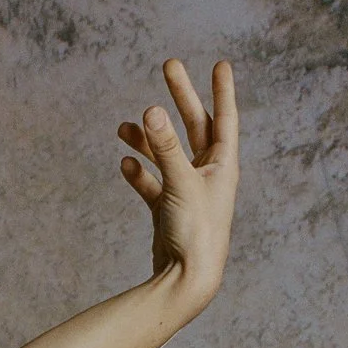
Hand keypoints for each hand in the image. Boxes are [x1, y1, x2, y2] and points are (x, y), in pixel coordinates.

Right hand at [117, 59, 238, 309]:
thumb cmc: (196, 234)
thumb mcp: (181, 184)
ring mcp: (188, 193)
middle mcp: (208, 176)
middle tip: (169, 66)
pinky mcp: (169, 212)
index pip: (225, 118)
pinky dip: (140, 175)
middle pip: (194, 127)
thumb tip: (151, 110)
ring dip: (148, 141)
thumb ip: (165, 147)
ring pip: (167, 155)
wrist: (187, 283)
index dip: (222, 90)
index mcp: (223, 166)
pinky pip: (153, 185)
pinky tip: (126, 166)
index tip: (220, 64)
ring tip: (123, 127)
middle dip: (181, 98)